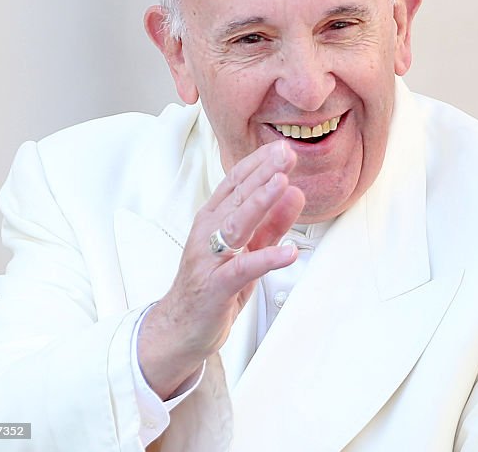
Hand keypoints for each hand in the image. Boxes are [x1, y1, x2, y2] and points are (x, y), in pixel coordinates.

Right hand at [137, 140, 304, 398]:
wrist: (181, 329)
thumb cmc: (214, 286)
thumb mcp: (250, 249)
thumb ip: (273, 223)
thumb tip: (296, 192)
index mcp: (214, 220)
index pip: (236, 183)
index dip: (259, 164)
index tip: (281, 147)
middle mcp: (208, 233)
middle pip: (237, 197)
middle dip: (263, 173)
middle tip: (286, 153)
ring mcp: (210, 258)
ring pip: (237, 224)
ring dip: (261, 202)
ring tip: (284, 184)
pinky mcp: (217, 286)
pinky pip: (244, 269)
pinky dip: (267, 259)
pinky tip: (290, 252)